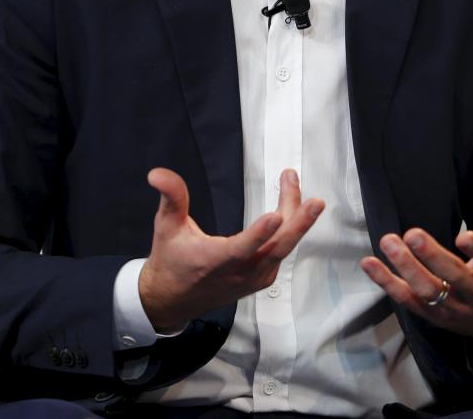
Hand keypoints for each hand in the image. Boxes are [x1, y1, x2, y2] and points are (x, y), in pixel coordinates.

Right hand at [138, 167, 323, 331]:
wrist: (173, 300)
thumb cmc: (170, 260)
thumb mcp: (166, 227)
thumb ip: (170, 197)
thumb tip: (158, 173)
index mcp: (214, 261)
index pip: (240, 248)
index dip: (258, 234)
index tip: (275, 216)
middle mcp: (239, 274)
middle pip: (275, 248)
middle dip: (298, 223)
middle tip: (315, 200)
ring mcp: (254, 278)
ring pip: (282, 249)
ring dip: (297, 221)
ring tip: (301, 191)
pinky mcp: (261, 279)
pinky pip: (282, 253)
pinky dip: (291, 231)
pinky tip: (296, 208)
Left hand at [360, 204, 472, 344]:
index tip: (465, 236)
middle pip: (453, 278)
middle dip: (431, 257)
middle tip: (410, 234)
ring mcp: (454, 308)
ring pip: (428, 292)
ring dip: (404, 268)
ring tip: (387, 242)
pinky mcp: (435, 315)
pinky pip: (408, 300)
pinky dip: (387, 284)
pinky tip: (369, 264)